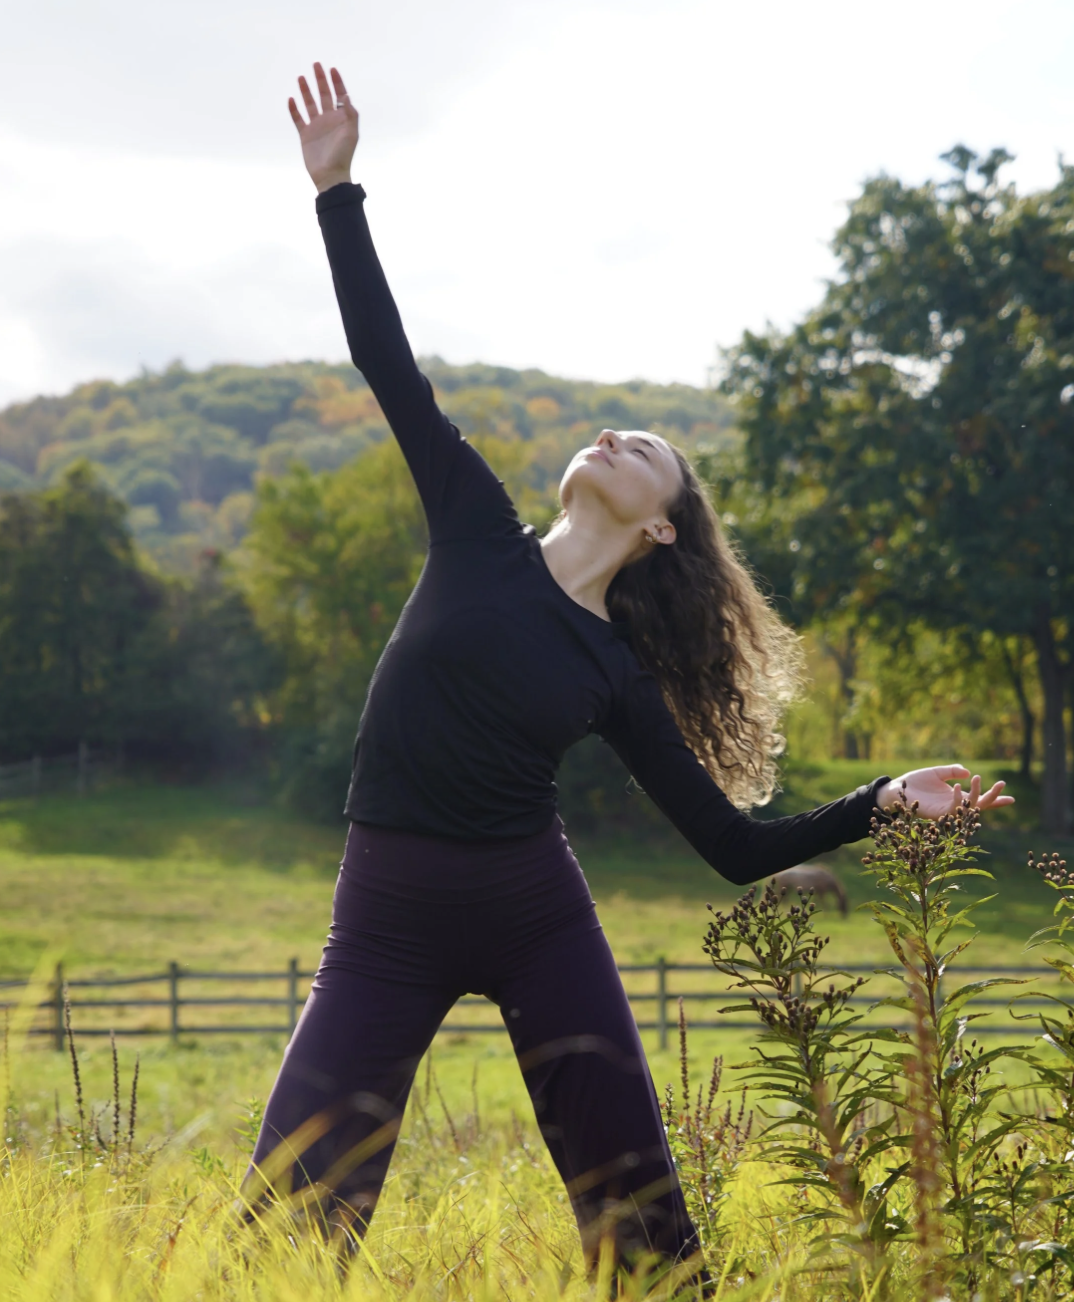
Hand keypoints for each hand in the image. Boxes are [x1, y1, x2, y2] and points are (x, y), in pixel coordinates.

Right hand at [288, 62, 358, 192]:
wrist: (329, 175)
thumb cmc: (343, 155)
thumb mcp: (351, 133)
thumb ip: (350, 114)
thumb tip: (345, 96)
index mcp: (341, 119)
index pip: (339, 96)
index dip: (337, 82)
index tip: (332, 69)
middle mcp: (329, 120)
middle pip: (324, 95)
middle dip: (321, 80)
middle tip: (316, 65)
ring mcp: (316, 127)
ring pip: (310, 104)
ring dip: (306, 91)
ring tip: (301, 77)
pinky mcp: (306, 135)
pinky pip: (298, 119)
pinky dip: (294, 110)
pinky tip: (291, 99)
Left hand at [876, 765, 1014, 819]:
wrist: (896, 789)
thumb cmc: (916, 781)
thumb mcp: (937, 772)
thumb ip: (952, 771)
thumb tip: (968, 772)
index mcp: (957, 796)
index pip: (980, 799)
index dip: (995, 798)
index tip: (1012, 798)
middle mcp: (954, 805)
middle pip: (980, 805)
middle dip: (993, 797)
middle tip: (1002, 784)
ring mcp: (947, 811)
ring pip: (970, 807)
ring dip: (977, 793)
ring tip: (979, 778)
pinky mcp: (937, 814)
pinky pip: (953, 809)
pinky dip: (958, 798)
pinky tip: (958, 786)